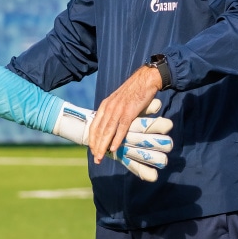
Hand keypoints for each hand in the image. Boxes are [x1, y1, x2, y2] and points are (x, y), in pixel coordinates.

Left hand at [52, 100, 172, 181]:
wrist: (145, 79)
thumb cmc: (134, 91)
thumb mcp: (118, 100)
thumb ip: (113, 110)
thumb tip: (112, 124)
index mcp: (105, 105)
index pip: (94, 125)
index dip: (92, 139)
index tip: (92, 149)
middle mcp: (109, 108)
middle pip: (99, 130)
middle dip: (96, 146)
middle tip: (96, 158)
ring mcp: (118, 110)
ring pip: (107, 131)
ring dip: (103, 146)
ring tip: (101, 157)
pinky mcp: (129, 112)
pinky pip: (121, 128)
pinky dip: (116, 139)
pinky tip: (113, 148)